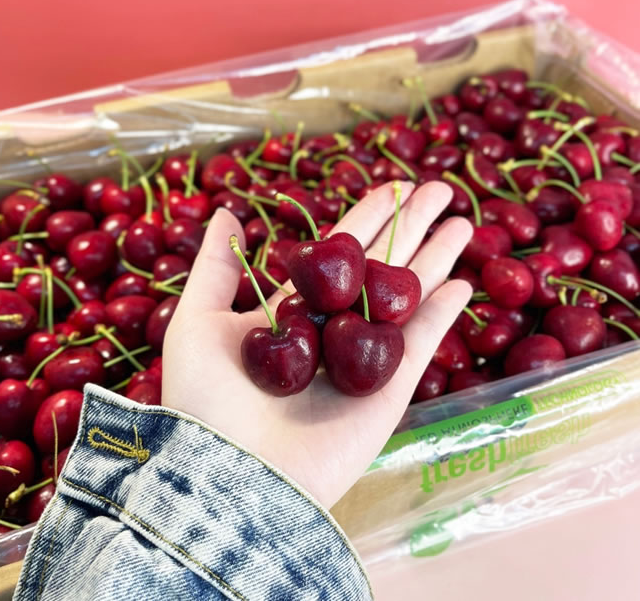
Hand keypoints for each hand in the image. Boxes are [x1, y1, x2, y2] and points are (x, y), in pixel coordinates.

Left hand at [162, 181, 472, 507]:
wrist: (232, 472)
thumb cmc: (206, 396)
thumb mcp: (197, 320)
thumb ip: (217, 266)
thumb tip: (229, 211)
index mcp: (295, 310)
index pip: (340, 253)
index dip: (367, 218)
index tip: (392, 188)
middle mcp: (334, 329)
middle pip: (381, 266)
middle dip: (409, 227)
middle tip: (437, 189)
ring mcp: (364, 359)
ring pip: (408, 298)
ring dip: (435, 260)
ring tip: (461, 223)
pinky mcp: (388, 390)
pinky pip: (422, 344)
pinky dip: (442, 315)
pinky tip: (462, 283)